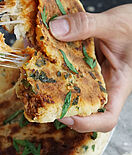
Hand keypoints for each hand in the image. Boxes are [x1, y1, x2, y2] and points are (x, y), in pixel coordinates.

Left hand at [49, 4, 131, 132]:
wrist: (130, 22)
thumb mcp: (113, 24)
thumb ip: (87, 25)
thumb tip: (56, 30)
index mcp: (118, 86)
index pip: (106, 119)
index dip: (86, 124)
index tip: (66, 117)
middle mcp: (103, 88)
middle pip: (84, 114)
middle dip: (64, 112)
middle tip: (44, 100)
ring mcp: (92, 82)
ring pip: (73, 98)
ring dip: (56, 96)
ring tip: (39, 86)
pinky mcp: (83, 73)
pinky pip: (68, 81)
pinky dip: (56, 78)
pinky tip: (45, 68)